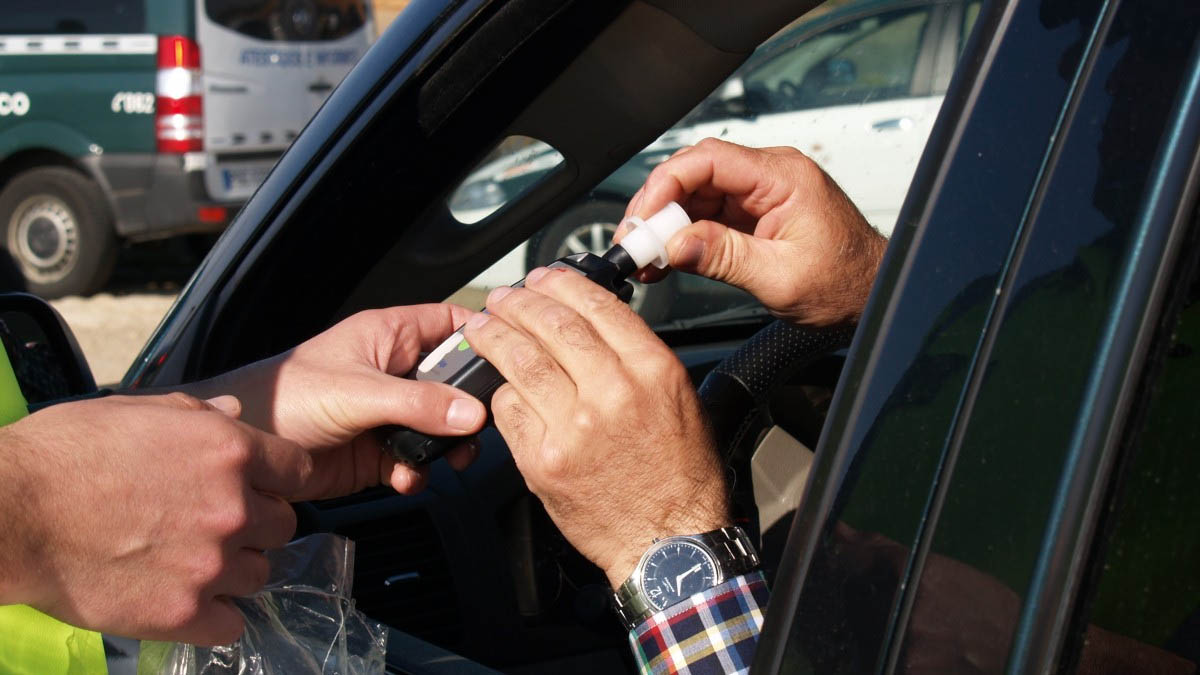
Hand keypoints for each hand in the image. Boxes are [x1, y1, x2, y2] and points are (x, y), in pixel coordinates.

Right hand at [0, 393, 309, 644]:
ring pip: (259, 575)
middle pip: (283, 526)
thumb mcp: (137, 409)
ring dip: (234, 570)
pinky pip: (231, 623)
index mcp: (229, 451)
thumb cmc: (65, 454)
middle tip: (216, 525)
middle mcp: (232, 507)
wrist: (11, 512)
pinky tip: (187, 599)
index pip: (299, 471)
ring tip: (192, 562)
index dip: (279, 479)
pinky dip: (215, 615)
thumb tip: (234, 413)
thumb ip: (199, 413)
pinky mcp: (183, 612)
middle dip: (256, 525)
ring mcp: (210, 563)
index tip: (260, 486)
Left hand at [184, 305, 486, 498]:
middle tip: (479, 429)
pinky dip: (418, 472)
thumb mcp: (359, 393)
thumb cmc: (285, 397)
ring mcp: (387, 413)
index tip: (508, 360)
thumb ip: (418, 403)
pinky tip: (404, 478)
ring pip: (440, 426)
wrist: (243, 453)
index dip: (481, 336)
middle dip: (470, 408)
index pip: (450, 323)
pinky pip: (416, 460)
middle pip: (454, 382)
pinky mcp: (377, 451)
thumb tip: (473, 414)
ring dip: (447, 446)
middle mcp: (394, 371)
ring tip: (447, 460)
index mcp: (390, 336)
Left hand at [462, 267, 729, 587]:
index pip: (596, 306)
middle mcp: (613, 392)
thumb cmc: (679, 475)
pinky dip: (500, 393)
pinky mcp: (544, 460)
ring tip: (482, 326)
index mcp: (653, 370)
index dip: (561, 284)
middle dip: (518, 302)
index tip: (544, 278)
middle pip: (551, 325)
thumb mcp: (680, 399)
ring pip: (520, 361)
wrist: (667, 541)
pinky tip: (497, 384)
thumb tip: (593, 322)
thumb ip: (637, 357)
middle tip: (503, 297)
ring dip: (494, 336)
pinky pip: (509, 410)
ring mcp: (574, 427)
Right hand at [619, 137, 887, 325]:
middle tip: (635, 241)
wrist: (873, 294)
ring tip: (645, 256)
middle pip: (696, 173)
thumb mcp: (780, 277)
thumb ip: (725, 257)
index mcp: (783, 177)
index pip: (709, 159)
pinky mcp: (754, 214)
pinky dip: (683, 235)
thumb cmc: (846, 283)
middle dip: (658, 206)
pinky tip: (666, 257)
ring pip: (696, 194)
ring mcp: (760, 194)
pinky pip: (707, 214)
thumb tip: (675, 245)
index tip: (643, 218)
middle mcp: (770, 176)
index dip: (666, 184)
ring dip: (666, 223)